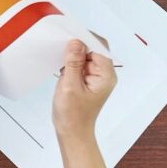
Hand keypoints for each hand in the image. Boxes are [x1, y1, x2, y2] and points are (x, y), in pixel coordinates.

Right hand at [52, 40, 115, 167]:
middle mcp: (105, 74)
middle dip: (78, 46)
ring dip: (73, 56)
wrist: (73, 133)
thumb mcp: (69, 86)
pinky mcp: (88, 81)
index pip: (99, 47)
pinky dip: (72, 64)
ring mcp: (97, 77)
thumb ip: (73, 63)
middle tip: (61, 45)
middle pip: (94, 50)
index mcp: (106, 75)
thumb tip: (76, 42)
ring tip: (60, 61)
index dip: (85, 39)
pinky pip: (81, 65)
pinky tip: (62, 69)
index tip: (69, 34)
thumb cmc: (72, 115)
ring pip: (86, 56)